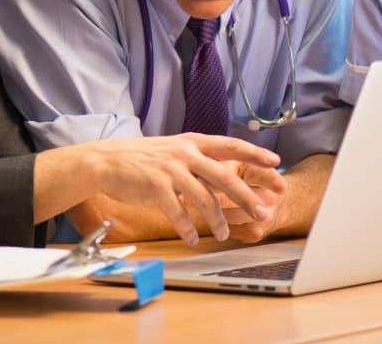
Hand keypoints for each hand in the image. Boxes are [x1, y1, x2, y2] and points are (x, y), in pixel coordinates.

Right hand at [89, 133, 280, 243]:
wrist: (105, 161)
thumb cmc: (138, 158)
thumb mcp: (170, 149)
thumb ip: (194, 158)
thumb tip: (219, 172)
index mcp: (191, 142)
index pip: (231, 145)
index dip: (255, 153)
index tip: (276, 162)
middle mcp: (185, 154)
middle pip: (226, 177)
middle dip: (248, 197)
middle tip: (264, 212)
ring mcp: (171, 170)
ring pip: (205, 199)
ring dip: (218, 221)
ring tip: (224, 234)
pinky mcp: (156, 187)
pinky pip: (179, 213)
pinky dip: (187, 229)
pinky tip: (191, 239)